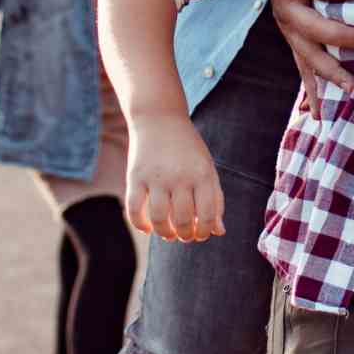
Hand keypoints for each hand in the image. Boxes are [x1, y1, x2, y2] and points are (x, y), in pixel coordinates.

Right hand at [125, 110, 224, 242]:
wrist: (159, 118)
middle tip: (184, 235)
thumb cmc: (187, 148)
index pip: (207, 216)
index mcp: (202, 174)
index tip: (200, 234)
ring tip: (168, 234)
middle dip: (185, 235)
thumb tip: (218, 231)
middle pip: (183, 220)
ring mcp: (156, 176)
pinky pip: (134, 209)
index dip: (204, 232)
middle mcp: (180, 176)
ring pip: (159, 219)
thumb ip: (215, 199)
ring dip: (165, 234)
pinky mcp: (135, 176)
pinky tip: (147, 228)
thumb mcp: (207, 168)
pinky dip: (140, 225)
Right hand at [257, 0, 353, 103]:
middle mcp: (286, 9)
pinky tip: (320, 115)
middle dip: (341, 37)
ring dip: (330, 72)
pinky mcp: (294, 41)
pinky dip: (312, 92)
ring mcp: (289, 30)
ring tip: (353, 87)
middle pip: (313, 28)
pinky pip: (303, 69)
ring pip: (307, 55)